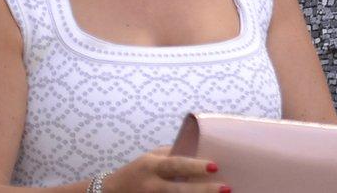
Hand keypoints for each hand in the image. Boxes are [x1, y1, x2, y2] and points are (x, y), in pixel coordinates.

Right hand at [103, 147, 229, 192]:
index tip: (214, 166)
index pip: (175, 164)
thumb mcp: (152, 157)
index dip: (194, 166)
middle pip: (179, 190)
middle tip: (226, 188)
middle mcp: (152, 185)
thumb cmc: (139, 171)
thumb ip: (173, 154)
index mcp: (152, 166)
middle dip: (203, 191)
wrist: (110, 192)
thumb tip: (202, 148)